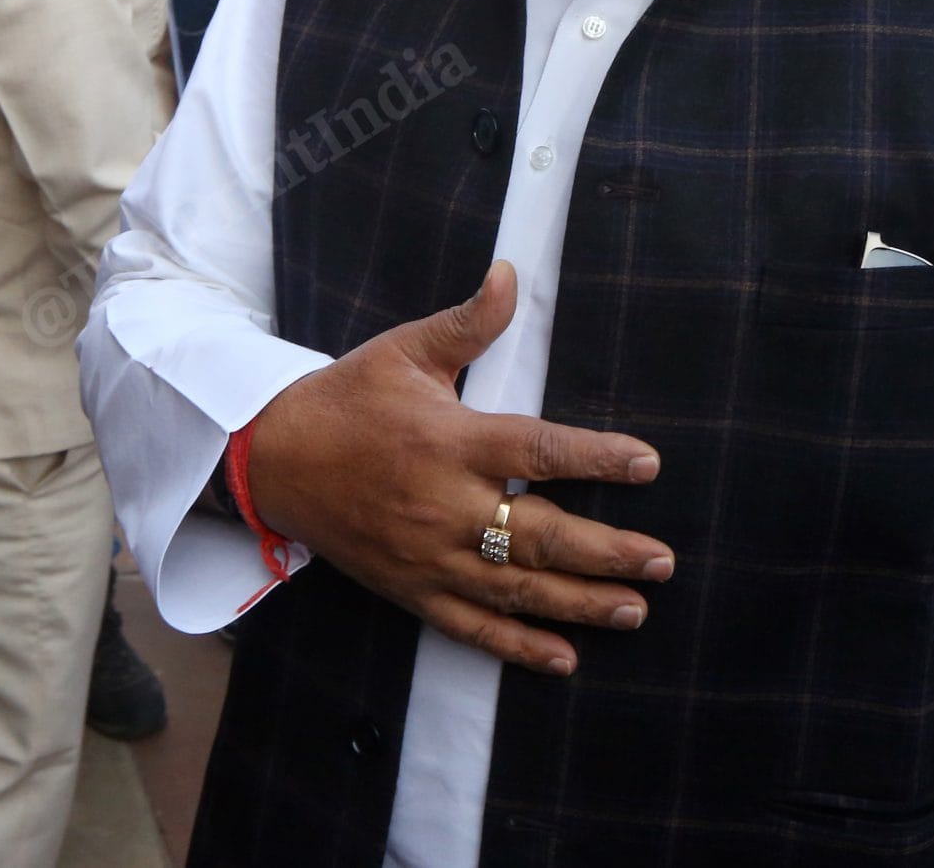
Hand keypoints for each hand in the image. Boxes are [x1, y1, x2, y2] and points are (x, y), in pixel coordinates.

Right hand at [245, 262, 673, 675]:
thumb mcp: (405, 350)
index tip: (648, 466)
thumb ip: (469, 322)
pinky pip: (470, 626)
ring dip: (579, 604)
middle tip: (662, 561)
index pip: (538, 452)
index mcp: (451, 441)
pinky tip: (563, 660)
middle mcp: (444, 505)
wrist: (272, 458)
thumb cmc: (346, 399)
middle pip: (538, 537)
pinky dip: (517, 647)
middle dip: (606, 552)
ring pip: (515, 590)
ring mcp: (428, 556)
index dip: (596, 459)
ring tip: (634, 610)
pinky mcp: (410, 589)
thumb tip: (511, 273)